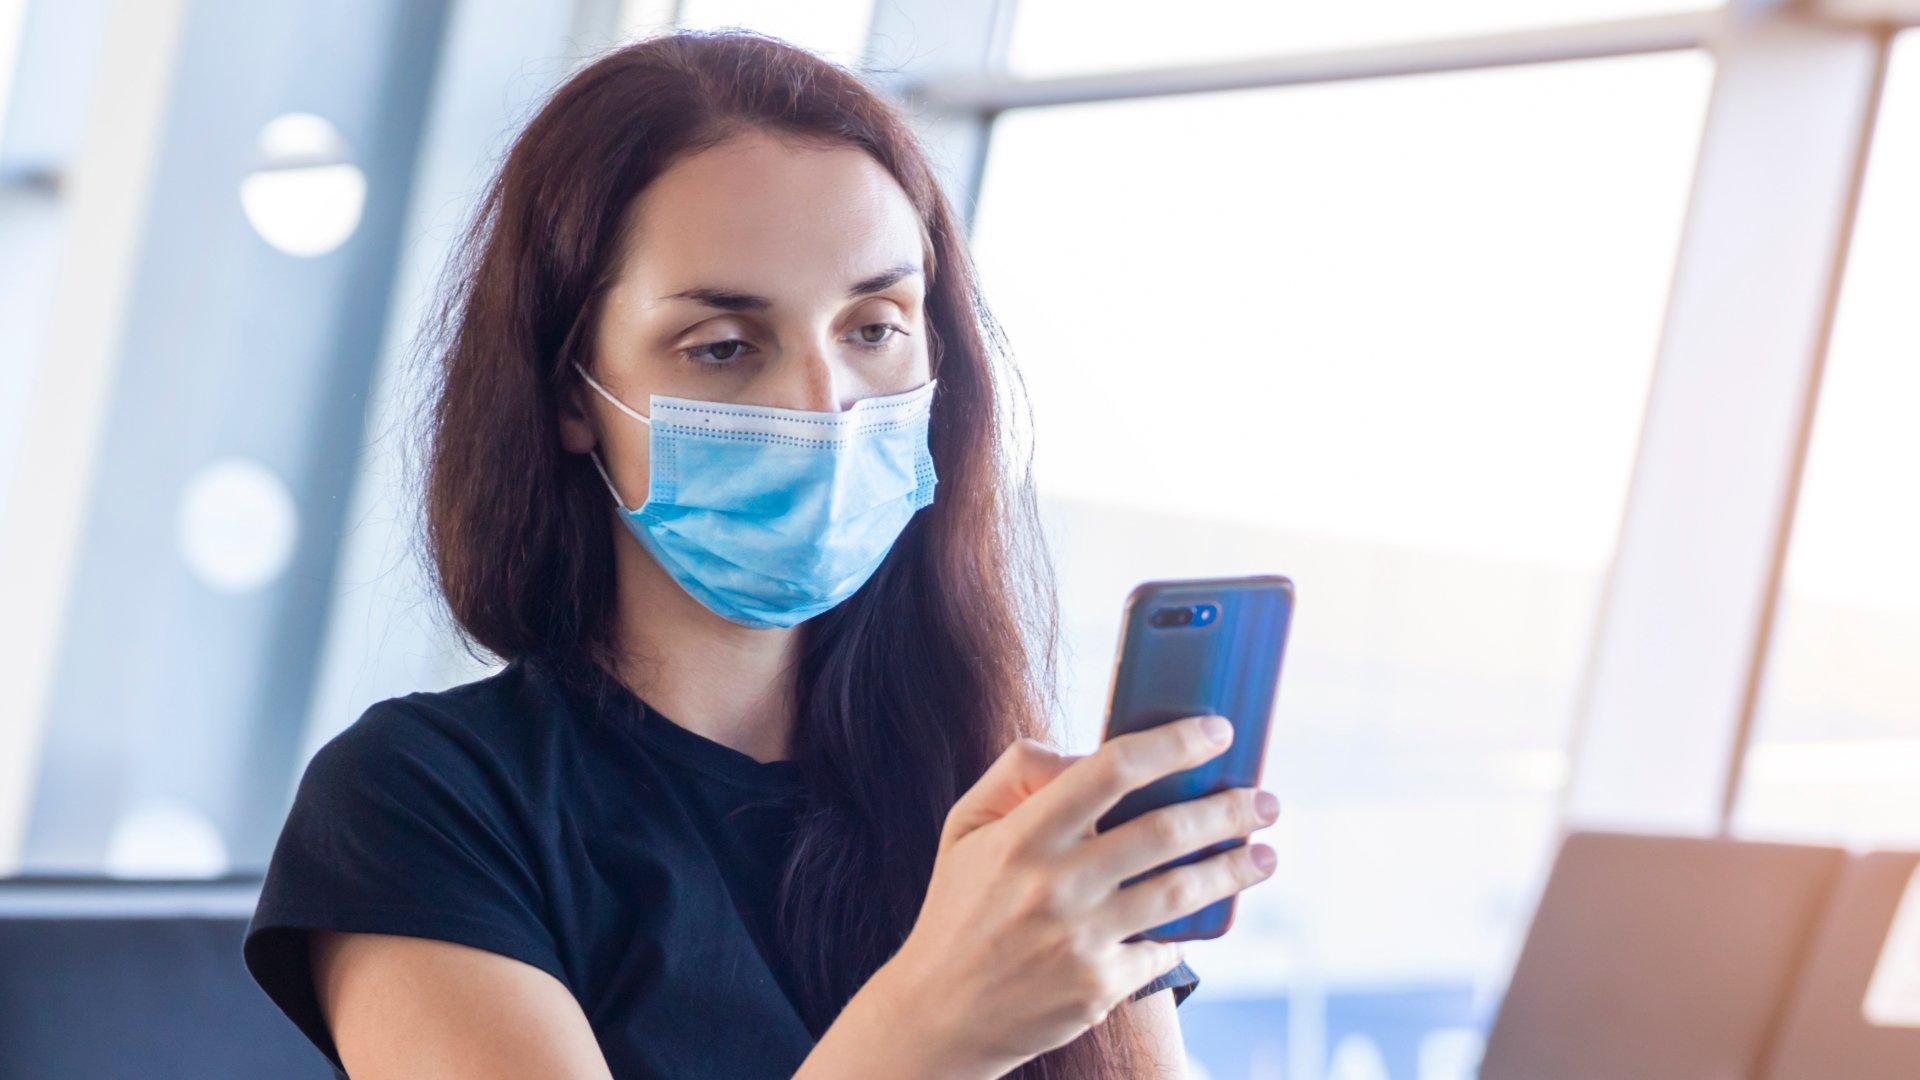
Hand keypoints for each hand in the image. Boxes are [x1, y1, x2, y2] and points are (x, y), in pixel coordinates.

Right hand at [865, 715, 1279, 1077]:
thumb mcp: (965, 826)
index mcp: (1023, 836)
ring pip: (1180, 891)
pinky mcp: (1099, 987)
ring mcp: (1081, 940)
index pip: (1112, 770)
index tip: (1217, 732)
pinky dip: (1188, 929)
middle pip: (1165, 831)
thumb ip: (1018, 773)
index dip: (1174, 744)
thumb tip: (1084, 752)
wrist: (940, 1012)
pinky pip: (1163, 948)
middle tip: (1265, 801)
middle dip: (1228, 810)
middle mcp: (1055, 885)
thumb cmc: (960, 907)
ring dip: (1234, 870)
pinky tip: (1207, 914)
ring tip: (1264, 856)